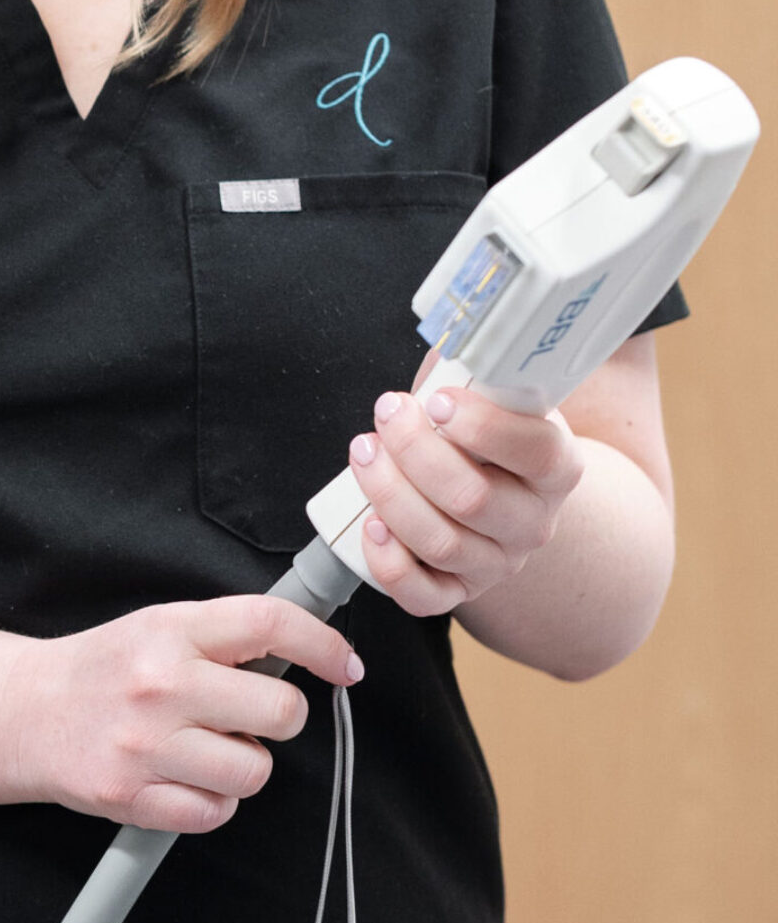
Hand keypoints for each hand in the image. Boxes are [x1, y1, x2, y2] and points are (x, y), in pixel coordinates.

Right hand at [6, 597, 363, 831]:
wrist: (22, 713)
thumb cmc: (103, 672)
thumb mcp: (159, 629)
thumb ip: (224, 637)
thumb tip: (309, 652)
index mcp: (171, 631)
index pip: (270, 624)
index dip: (323, 645)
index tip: (345, 666)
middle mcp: (159, 684)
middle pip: (281, 712)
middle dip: (278, 719)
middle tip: (244, 717)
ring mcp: (144, 744)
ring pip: (254, 770)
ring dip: (242, 766)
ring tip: (204, 750)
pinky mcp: (129, 796)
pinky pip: (214, 812)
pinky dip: (208, 802)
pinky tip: (180, 779)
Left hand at [348, 356, 584, 616]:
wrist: (505, 495)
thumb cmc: (484, 434)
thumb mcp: (493, 396)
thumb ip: (474, 367)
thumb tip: (449, 325)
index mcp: (557, 466)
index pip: (537, 450)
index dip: (484, 426)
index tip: (437, 401)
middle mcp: (534, 522)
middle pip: (474, 498)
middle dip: (416, 452)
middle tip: (386, 413)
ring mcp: (498, 563)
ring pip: (441, 542)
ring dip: (390, 494)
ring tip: (365, 452)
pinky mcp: (459, 592)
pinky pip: (424, 597)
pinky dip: (390, 563)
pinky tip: (370, 524)